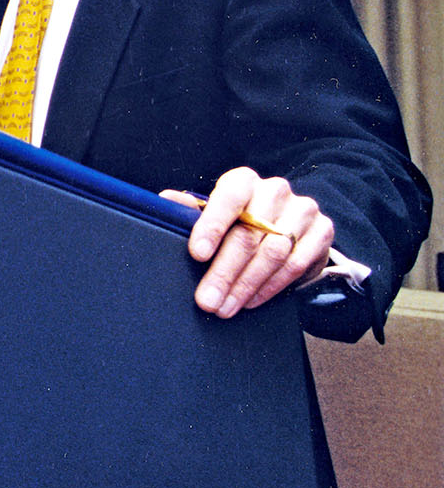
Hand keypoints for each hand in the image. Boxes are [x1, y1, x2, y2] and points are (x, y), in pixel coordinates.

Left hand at [162, 167, 332, 317]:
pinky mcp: (322, 231)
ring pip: (273, 252)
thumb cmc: (237, 221)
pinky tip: (251, 301)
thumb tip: (164, 201)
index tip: (197, 255)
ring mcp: (302, 210)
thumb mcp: (212, 213)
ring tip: (225, 307)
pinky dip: (271, 287)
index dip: (212, 226)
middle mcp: (275, 190)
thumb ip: (190, 210)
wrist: (285, 228)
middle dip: (224, 272)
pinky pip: (296, 264)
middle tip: (207, 299)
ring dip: (246, 285)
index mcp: (243, 180)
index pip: (229, 198)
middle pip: (249, 234)